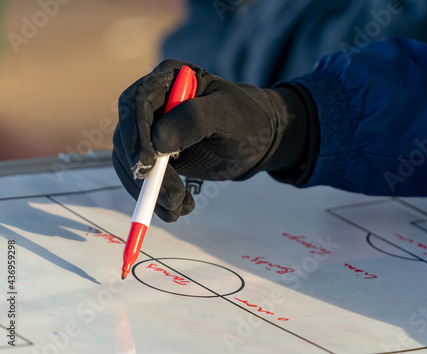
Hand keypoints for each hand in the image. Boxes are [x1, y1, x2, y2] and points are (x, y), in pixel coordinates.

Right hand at [113, 59, 316, 221]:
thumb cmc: (247, 120)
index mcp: (168, 78)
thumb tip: (156, 142)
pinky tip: (178, 208)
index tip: (147, 165)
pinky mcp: (156, 155)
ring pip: (131, 162)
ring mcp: (151, 130)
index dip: (136, 133)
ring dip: (149, 191)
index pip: (136, 102)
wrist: (257, 140)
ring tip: (178, 210)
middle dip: (143, 171)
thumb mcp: (227, 114)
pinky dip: (156, 197)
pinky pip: (143, 177)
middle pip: (128, 135)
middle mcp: (153, 102)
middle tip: (169, 198)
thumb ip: (195, 119)